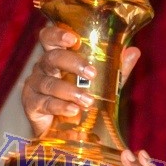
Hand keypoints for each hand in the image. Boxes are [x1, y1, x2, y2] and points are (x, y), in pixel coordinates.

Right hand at [22, 25, 140, 136]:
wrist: (61, 130)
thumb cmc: (79, 98)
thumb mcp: (100, 83)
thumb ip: (114, 69)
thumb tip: (133, 51)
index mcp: (56, 57)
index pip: (49, 38)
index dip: (57, 34)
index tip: (73, 38)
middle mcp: (42, 68)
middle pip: (52, 57)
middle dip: (72, 63)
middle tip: (91, 72)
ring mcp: (34, 86)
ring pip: (49, 83)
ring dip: (70, 91)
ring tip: (88, 101)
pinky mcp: (31, 105)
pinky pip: (44, 103)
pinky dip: (60, 106)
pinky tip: (73, 110)